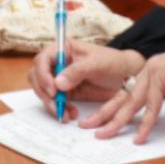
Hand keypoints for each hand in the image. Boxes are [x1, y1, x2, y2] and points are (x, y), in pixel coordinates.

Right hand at [28, 40, 143, 122]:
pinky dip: (60, 109)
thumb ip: (77, 71)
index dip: (42, 74)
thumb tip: (58, 83)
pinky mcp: (66, 92)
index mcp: (63, 49)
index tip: (52, 88)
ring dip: (51, 104)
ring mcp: (61, 78)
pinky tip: (71, 113)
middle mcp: (58, 63)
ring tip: (65, 113)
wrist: (126, 76)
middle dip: (44, 92)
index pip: (42, 59)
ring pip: (45, 92)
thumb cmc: (113, 62)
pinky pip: (56, 102)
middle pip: (38, 77)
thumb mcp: (97, 63)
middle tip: (55, 104)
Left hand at [83, 34, 164, 142]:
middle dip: (104, 114)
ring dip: (117, 121)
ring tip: (104, 134)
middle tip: (89, 128)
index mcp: (151, 73)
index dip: (112, 109)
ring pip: (130, 101)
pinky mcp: (162, 76)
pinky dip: (146, 123)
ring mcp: (153, 71)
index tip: (100, 122)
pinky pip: (151, 105)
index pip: (126, 94)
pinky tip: (140, 137)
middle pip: (122, 97)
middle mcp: (148, 71)